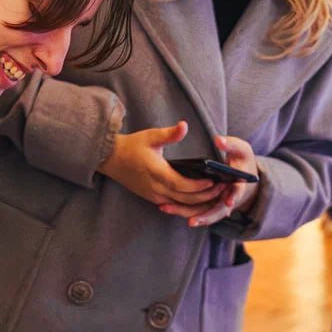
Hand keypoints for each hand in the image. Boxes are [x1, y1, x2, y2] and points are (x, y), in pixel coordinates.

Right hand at [98, 121, 225, 207]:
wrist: (110, 159)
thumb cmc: (131, 146)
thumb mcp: (151, 136)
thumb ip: (170, 134)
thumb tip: (184, 126)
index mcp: (157, 173)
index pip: (183, 185)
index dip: (200, 186)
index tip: (214, 181)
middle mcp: (156, 188)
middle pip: (185, 199)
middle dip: (205, 196)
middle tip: (222, 189)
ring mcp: (153, 196)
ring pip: (180, 206)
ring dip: (198, 203)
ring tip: (214, 195)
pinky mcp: (152, 198)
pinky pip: (173, 206)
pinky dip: (187, 205)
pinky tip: (199, 200)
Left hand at [160, 136, 259, 228]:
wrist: (243, 173)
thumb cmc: (240, 158)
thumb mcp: (240, 149)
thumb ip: (230, 145)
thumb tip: (218, 140)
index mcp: (239, 184)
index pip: (237, 192)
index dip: (233, 197)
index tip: (228, 202)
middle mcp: (229, 198)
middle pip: (218, 210)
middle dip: (205, 217)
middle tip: (192, 222)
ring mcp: (218, 203)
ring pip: (204, 213)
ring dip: (187, 215)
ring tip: (167, 209)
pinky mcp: (208, 205)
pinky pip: (196, 210)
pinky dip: (182, 210)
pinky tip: (165, 207)